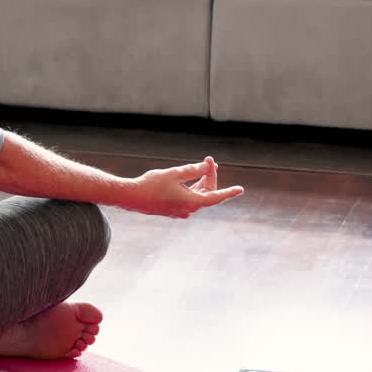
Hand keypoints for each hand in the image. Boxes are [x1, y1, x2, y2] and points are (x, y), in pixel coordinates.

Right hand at [116, 157, 242, 218]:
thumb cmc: (151, 185)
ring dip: (201, 182)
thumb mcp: (174, 173)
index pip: (216, 197)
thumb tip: (207, 167)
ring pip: (198, 197)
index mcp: (191, 202)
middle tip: (209, 160)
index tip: (240, 189)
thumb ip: (193, 170)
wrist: (131, 197)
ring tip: (203, 167)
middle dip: (209, 177)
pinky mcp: (173, 210)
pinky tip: (190, 180)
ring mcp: (180, 211)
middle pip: (207, 193)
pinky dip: (193, 189)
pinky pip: (189, 199)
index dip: (229, 192)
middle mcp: (188, 209)